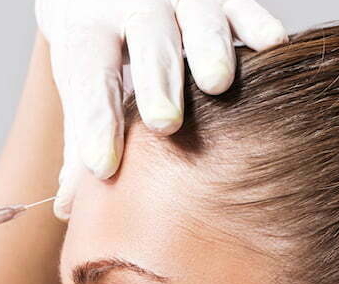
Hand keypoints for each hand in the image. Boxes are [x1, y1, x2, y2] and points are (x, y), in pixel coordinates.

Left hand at [36, 0, 286, 218]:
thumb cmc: (98, 45)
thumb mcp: (81, 82)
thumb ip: (82, 140)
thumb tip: (66, 208)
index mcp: (87, 33)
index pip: (90, 79)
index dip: (96, 123)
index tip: (102, 167)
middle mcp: (130, 6)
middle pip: (145, 40)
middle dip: (156, 81)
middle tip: (165, 123)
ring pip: (196, 14)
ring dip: (208, 47)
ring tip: (218, 83)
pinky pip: (239, 4)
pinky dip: (256, 23)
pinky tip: (273, 46)